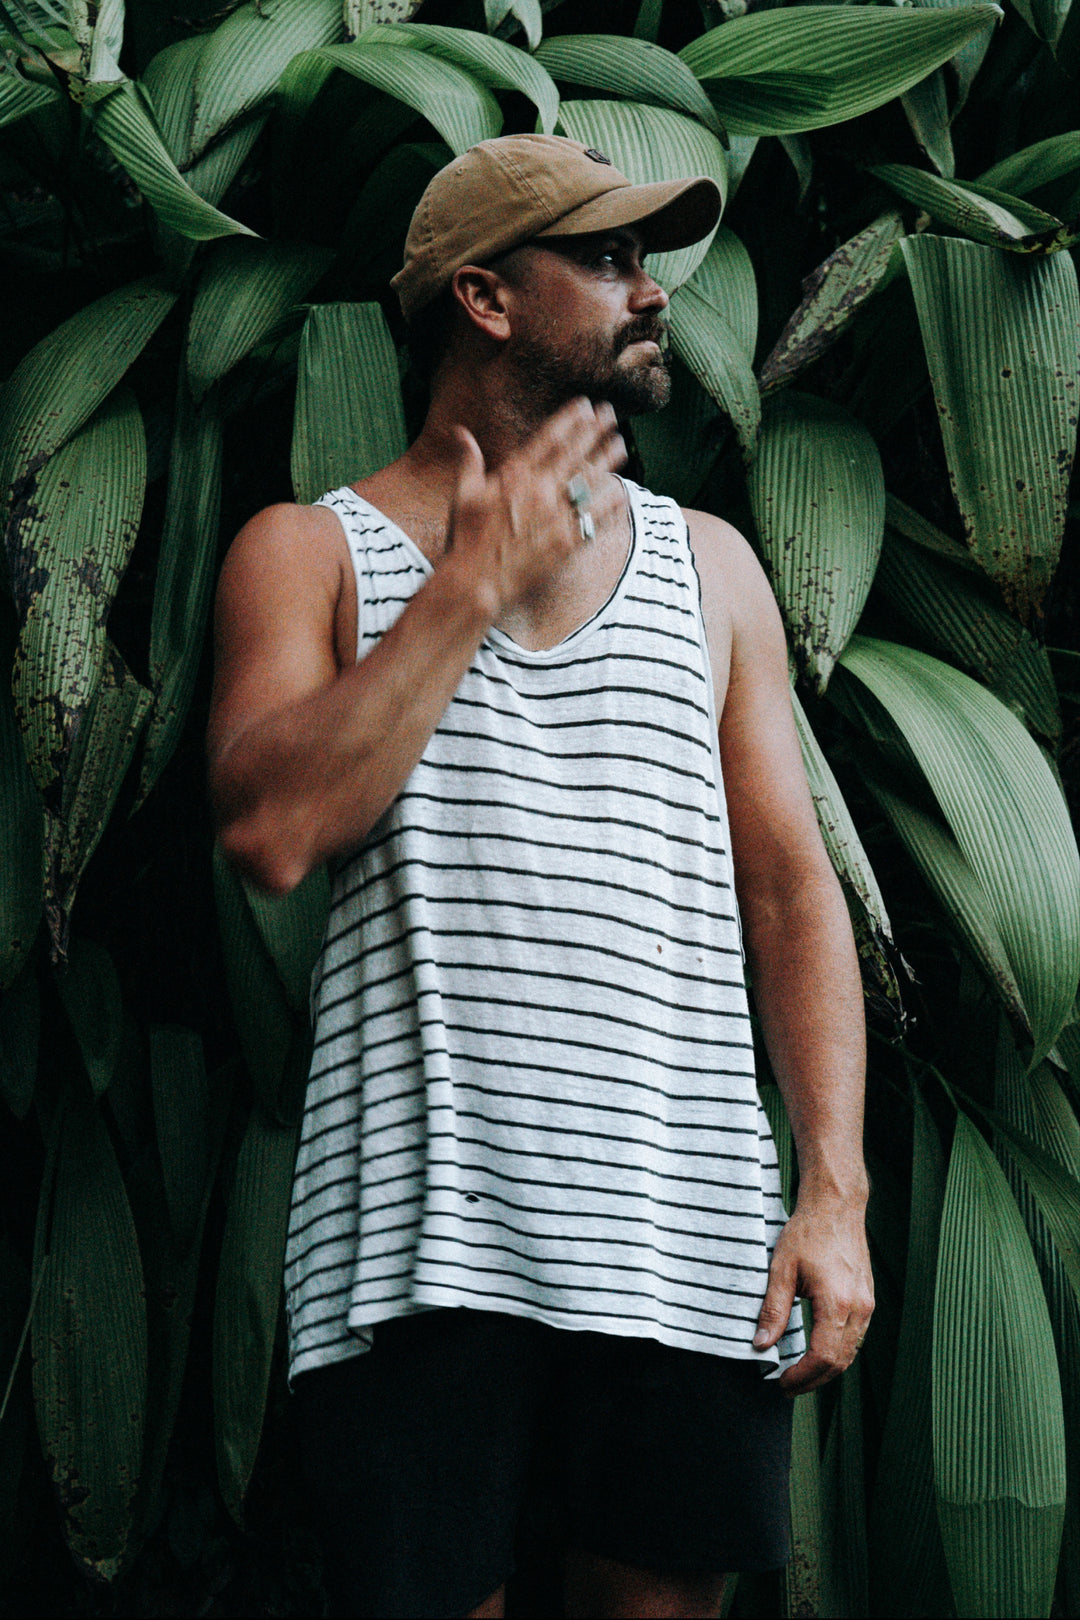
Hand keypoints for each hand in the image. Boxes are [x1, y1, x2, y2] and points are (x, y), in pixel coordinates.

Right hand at [445, 398, 625, 616]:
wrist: (476, 582)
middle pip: (574, 454)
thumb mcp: (463, 494)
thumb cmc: (466, 539)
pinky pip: (595, 519)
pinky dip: (610, 504)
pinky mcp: (566, 543)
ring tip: (622, 445)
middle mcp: (539, 491)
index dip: (569, 419)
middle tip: (611, 414)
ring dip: (608, 461)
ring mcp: (555, 517)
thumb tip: (459, 431)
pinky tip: (623, 492)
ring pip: (589, 482)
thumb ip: (467, 460)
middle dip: (595, 431)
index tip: (585, 405)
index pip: (549, 439)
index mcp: (514, 475)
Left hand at [753, 1191, 873, 1394]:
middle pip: (839, 1362)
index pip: (822, 1358)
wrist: (835, 1206)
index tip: (780, 1382)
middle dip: (813, 1380)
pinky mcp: (867, 1299)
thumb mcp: (781, 1269)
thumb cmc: (807, 1232)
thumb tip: (761, 1344)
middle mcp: (859, 1309)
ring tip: (798, 1374)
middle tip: (786, 1385)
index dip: (801, 1377)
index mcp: (837, 1304)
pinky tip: (817, 1351)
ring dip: (826, 1369)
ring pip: (850, 1353)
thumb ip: (773, 1309)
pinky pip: (855, 1338)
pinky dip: (837, 1352)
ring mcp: (867, 1305)